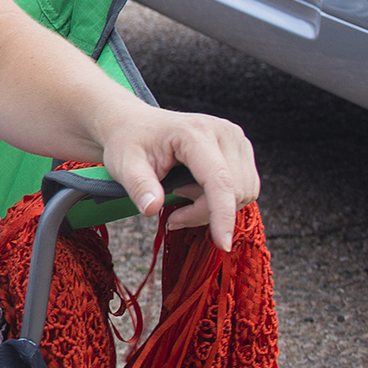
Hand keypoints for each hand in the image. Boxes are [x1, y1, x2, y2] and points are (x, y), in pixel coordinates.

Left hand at [93, 103, 260, 249]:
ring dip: (214, 206)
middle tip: (173, 213)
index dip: (222, 214)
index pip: (219, 180)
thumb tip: (151, 208)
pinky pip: (244, 188)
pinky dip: (221, 199)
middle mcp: (224, 132)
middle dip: (206, 212)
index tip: (222, 243)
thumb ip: (138, 185)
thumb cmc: (129, 142)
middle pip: (234, 190)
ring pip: (243, 192)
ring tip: (180, 193)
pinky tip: (194, 190)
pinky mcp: (241, 150)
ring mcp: (236, 140)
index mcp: (195, 132)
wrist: (135, 124)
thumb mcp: (123, 164)